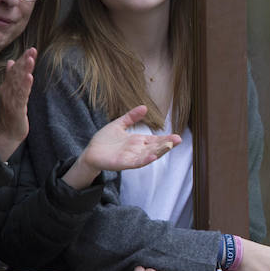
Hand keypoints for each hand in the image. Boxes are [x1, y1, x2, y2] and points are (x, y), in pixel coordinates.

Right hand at [0, 47, 36, 161]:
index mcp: (7, 86)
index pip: (15, 70)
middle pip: (16, 74)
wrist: (7, 132)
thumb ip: (11, 77)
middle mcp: (7, 91)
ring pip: (18, 82)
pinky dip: (25, 86)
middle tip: (32, 50)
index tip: (31, 49)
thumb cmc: (11, 112)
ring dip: (25, 70)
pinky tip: (30, 78)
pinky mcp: (16, 109)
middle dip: (24, 61)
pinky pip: (21, 96)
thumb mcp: (11, 93)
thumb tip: (10, 61)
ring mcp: (11, 100)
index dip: (23, 59)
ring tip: (31, 60)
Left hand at [61, 105, 182, 189]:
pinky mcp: (123, 163)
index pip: (155, 140)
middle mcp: (137, 150)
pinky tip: (152, 156)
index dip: (166, 138)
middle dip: (167, 144)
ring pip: (149, 155)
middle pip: (155, 147)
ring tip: (169, 146)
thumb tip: (144, 107)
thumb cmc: (104, 140)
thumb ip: (131, 117)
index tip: (177, 136)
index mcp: (138, 141)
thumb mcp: (119, 124)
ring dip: (159, 152)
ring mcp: (131, 157)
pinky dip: (144, 160)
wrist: (91, 152)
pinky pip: (136, 162)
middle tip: (178, 140)